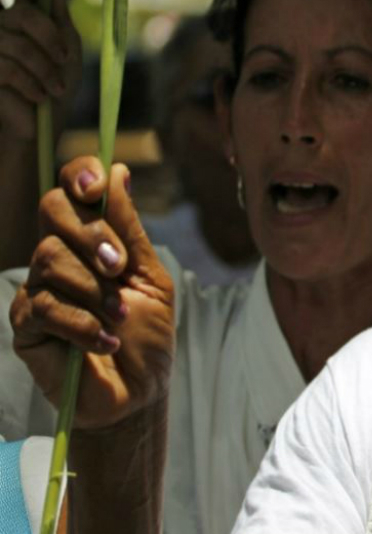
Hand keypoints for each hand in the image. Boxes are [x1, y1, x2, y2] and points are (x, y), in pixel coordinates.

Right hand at [0, 0, 81, 141]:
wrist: (42, 128)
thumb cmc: (57, 88)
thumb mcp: (68, 53)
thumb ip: (59, 19)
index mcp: (24, 19)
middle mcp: (2, 27)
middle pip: (21, 14)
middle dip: (48, 36)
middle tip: (64, 59)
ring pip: (15, 44)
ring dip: (43, 68)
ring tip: (55, 88)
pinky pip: (5, 68)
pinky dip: (29, 83)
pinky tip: (39, 97)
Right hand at [10, 158, 174, 429]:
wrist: (138, 393)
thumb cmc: (148, 336)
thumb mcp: (151, 278)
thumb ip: (131, 231)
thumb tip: (118, 171)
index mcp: (90, 240)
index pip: (70, 191)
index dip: (78, 176)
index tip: (97, 187)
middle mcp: (59, 257)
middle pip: (51, 212)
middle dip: (89, 232)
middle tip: (118, 266)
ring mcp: (38, 288)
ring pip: (49, 259)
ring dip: (95, 290)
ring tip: (119, 318)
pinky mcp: (26, 324)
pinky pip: (45, 307)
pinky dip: (83, 324)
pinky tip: (104, 340)